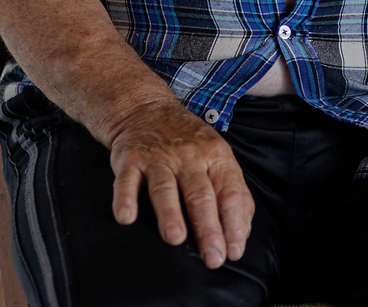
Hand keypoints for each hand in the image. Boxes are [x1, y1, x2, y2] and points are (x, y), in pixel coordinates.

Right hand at [105, 98, 254, 268]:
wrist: (145, 109)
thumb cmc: (188, 141)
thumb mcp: (218, 156)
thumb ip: (234, 192)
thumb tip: (243, 230)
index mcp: (215, 156)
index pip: (229, 192)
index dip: (233, 222)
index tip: (234, 250)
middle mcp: (189, 156)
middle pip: (200, 195)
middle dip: (208, 228)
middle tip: (213, 257)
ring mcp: (158, 158)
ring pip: (165, 188)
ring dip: (170, 214)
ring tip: (176, 239)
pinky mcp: (130, 159)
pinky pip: (126, 181)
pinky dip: (125, 198)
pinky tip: (126, 217)